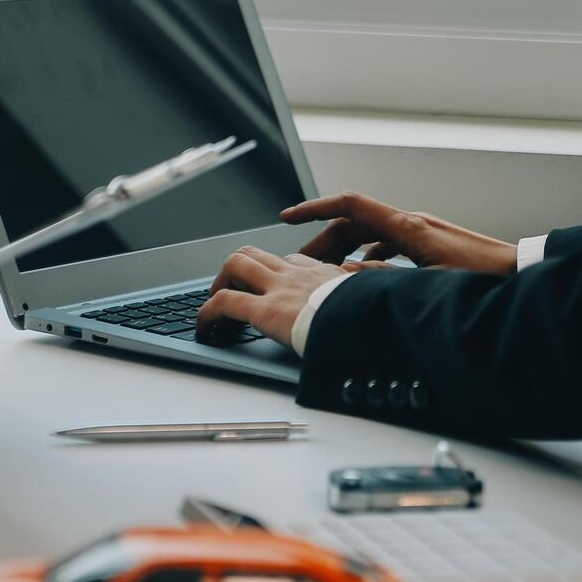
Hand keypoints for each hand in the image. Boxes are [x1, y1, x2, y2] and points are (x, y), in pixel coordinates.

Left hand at [195, 246, 390, 347]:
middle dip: (237, 269)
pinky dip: (207, 313)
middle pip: (257, 254)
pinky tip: (204, 327)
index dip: (276, 273)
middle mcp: (298, 274)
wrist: (373, 325)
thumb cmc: (378, 318)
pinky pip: (224, 302)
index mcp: (325, 274)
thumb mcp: (377, 302)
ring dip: (219, 283)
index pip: (293, 262)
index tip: (272, 288)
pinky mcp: (264, 309)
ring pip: (236, 265)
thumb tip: (370, 303)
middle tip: (231, 290)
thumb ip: (366, 298)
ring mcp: (278, 288)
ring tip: (213, 307)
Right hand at [282, 193, 517, 274]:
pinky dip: (367, 257)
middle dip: (322, 239)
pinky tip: (363, 278)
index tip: (287, 218)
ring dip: (344, 250)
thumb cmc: (481, 282)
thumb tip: (341, 273)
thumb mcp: (424, 286)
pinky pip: (388, 244)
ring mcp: (421, 232)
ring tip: (326, 273)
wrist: (521, 276)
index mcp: (407, 227)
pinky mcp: (430, 245)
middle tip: (300, 263)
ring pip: (369, 234)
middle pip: (354, 222)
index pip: (349, 206)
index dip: (314, 209)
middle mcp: (412, 223)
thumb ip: (379, 279)